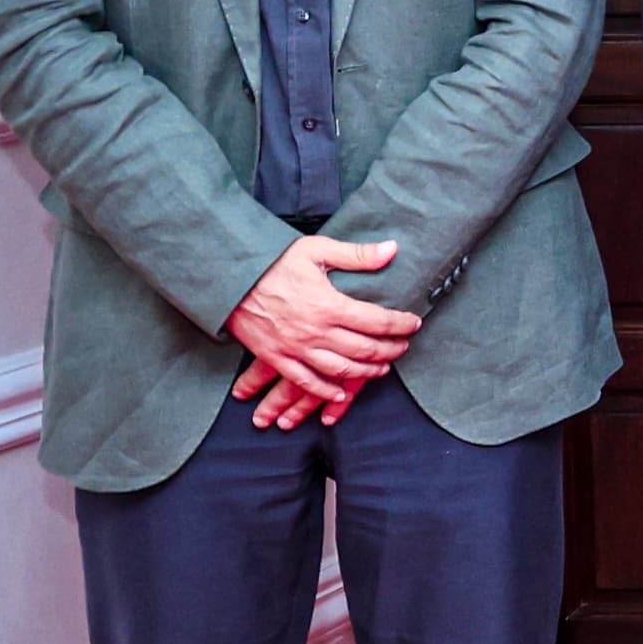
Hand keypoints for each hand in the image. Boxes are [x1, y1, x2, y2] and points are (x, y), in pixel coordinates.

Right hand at [223, 233, 417, 428]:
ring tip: (381, 369)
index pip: (377, 321)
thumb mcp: (315, 250)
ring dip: (365, 372)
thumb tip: (391, 249)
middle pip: (364, 349)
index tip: (413, 323)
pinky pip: (304, 382)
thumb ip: (356, 255)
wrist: (229, 279)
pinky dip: (325, 391)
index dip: (400, 325)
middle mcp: (315, 332)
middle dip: (390, 350)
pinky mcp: (276, 357)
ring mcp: (295, 348)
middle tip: (403, 347)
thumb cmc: (273, 262)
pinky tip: (340, 394)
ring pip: (340, 369)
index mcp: (329, 305)